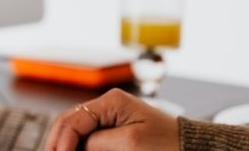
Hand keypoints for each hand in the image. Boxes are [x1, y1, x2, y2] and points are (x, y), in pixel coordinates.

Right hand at [44, 88, 179, 150]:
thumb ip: (97, 144)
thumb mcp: (130, 143)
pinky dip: (78, 147)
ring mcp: (109, 119)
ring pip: (75, 133)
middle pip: (69, 124)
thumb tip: (74, 147)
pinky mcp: (114, 133)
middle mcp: (106, 107)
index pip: (73, 120)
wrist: (191, 148)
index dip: (61, 142)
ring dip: (66, 145)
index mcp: (111, 101)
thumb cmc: (168, 143)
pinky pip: (88, 140)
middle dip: (57, 143)